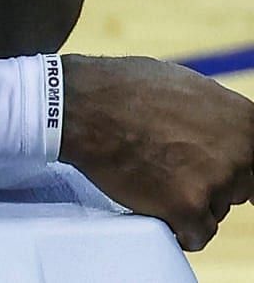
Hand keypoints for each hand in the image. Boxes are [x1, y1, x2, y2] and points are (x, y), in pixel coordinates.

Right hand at [61, 54, 253, 250]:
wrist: (83, 104)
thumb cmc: (127, 88)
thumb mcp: (188, 86)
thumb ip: (218, 116)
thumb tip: (227, 130)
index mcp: (246, 122)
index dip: (237, 169)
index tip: (222, 174)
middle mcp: (240, 153)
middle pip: (239, 188)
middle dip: (209, 181)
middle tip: (172, 164)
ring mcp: (215, 182)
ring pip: (215, 210)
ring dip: (188, 200)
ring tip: (153, 172)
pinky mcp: (187, 208)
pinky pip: (196, 235)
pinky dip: (175, 225)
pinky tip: (154, 201)